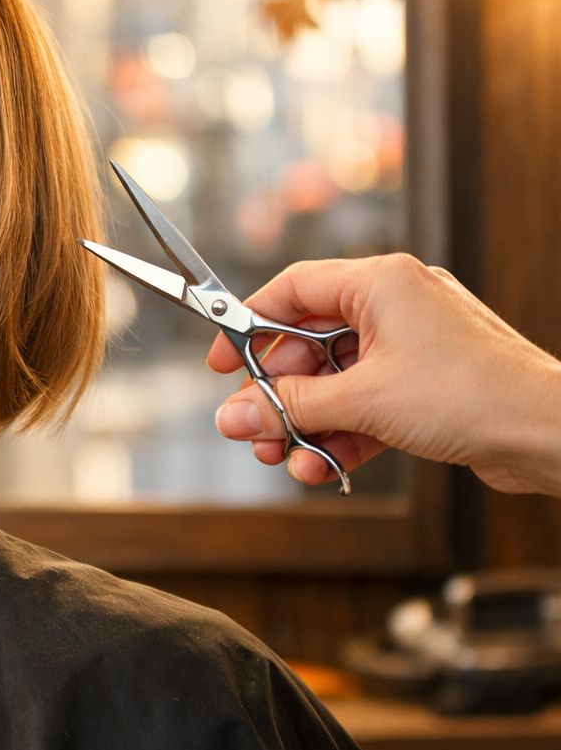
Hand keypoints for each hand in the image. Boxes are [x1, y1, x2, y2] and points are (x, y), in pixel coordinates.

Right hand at [207, 254, 560, 496]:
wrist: (550, 434)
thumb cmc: (473, 395)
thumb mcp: (361, 400)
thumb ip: (290, 406)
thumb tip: (235, 415)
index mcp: (381, 283)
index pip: (293, 289)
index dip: (249, 324)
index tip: (222, 363)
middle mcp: (396, 306)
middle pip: (309, 344)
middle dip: (278, 394)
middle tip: (250, 428)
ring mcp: (413, 347)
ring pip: (335, 381)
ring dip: (305, 423)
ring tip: (283, 457)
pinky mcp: (426, 386)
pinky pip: (365, 404)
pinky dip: (341, 434)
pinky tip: (320, 467)